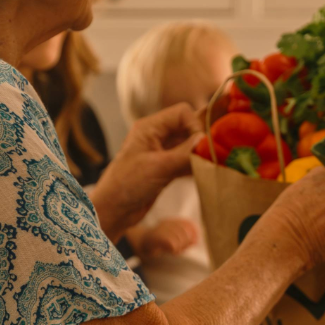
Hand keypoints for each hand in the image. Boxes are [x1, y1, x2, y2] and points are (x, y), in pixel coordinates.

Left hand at [93, 103, 201, 241]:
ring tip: (210, 165)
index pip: (182, 113)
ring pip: (188, 145)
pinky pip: (186, 161)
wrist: (112, 212)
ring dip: (199, 154)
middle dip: (200, 140)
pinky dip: (195, 166)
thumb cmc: (127, 185)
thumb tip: (208, 141)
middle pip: (187, 128)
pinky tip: (204, 174)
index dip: (195, 125)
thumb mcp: (159, 167)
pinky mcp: (165, 169)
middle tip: (212, 155)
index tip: (202, 145)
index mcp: (149, 127)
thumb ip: (185, 153)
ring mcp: (161, 153)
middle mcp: (156, 136)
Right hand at [137, 217, 198, 261]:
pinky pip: (171, 243)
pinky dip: (174, 250)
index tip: (195, 241)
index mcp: (170, 222)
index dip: (193, 232)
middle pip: (184, 232)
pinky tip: (171, 251)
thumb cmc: (157, 244)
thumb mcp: (172, 240)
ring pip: (178, 238)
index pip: (187, 224)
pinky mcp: (155, 238)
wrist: (139, 245)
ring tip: (175, 250)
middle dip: (186, 242)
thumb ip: (184, 240)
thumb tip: (196, 241)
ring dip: (179, 247)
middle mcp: (165, 223)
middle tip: (180, 249)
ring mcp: (159, 229)